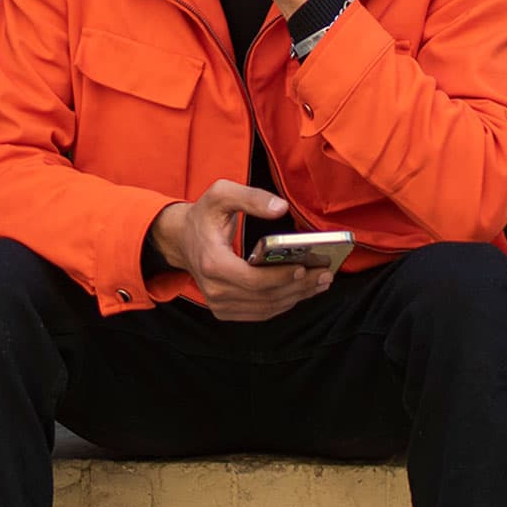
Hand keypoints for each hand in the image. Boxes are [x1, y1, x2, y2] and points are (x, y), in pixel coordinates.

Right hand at [148, 179, 333, 322]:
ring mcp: (219, 303)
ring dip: (297, 297)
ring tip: (321, 282)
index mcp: (213, 263)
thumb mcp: (221, 194)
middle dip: (299, 287)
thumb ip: (251, 198)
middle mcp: (214, 288)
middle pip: (265, 297)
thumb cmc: (204, 216)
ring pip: (267, 308)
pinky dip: (284, 303)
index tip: (305, 268)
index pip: (253, 280)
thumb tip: (280, 208)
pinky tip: (302, 290)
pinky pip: (261, 312)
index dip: (281, 277)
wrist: (181, 239)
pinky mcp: (225, 310)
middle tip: (325, 274)